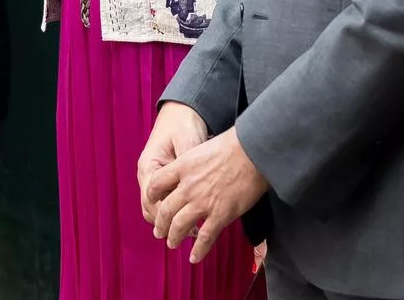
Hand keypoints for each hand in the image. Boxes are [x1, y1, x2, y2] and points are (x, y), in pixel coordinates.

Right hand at [138, 101, 209, 221]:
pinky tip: (191, 218)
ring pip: (155, 208)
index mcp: (148, 166)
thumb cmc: (183, 124)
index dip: (165, 216)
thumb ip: (188, 165)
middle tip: (189, 236)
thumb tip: (196, 187)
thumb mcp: (187, 142)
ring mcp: (153, 177)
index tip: (184, 227)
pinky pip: (164, 200)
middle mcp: (147, 174)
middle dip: (167, 223)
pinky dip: (174, 211)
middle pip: (151, 208)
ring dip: (170, 219)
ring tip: (191, 232)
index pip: (150, 199)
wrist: (181, 112)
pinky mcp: (163, 178)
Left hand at [145, 127, 268, 263]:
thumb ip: (192, 162)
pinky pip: (205, 238)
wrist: (252, 152)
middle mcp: (187, 187)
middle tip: (158, 231)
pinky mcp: (220, 215)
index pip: (156, 184)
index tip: (152, 202)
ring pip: (179, 226)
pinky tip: (194, 258)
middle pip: (165, 210)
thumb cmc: (231, 145)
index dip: (152, 195)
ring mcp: (202, 202)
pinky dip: (198, 250)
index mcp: (181, 167)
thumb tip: (193, 169)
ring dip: (174, 237)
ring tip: (171, 243)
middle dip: (160, 224)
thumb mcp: (201, 148)